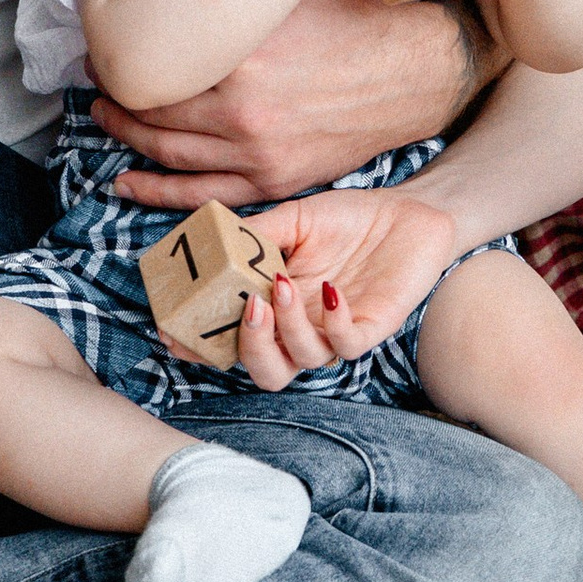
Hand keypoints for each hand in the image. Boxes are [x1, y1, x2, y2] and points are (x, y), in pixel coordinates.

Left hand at [95, 0, 473, 207]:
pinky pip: (203, 195)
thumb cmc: (355, 18)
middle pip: (153, 112)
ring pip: (169, 153)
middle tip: (94, 85)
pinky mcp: (276, 180)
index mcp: (241, 58)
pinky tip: (127, 184)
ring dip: (128, 140)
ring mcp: (258, 153)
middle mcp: (242, 111)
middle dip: (117, 100)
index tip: (106, 51)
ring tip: (105, 122)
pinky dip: (158, 192)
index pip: (158, 67)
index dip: (123, 61)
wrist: (416, 70)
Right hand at [225, 183, 458, 386]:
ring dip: (287, 327)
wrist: (405, 210)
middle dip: (249, 348)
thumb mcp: (294, 219)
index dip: (205, 347)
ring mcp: (337, 331)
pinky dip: (334, 323)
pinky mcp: (373, 328)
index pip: (235, 342)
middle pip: (267, 372)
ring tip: (283, 285)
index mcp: (276, 308)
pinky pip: (348, 345)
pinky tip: (330, 290)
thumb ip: (255, 235)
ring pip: (304, 360)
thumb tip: (211, 240)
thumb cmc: (348, 218)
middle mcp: (303, 328)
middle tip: (247, 308)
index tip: (177, 334)